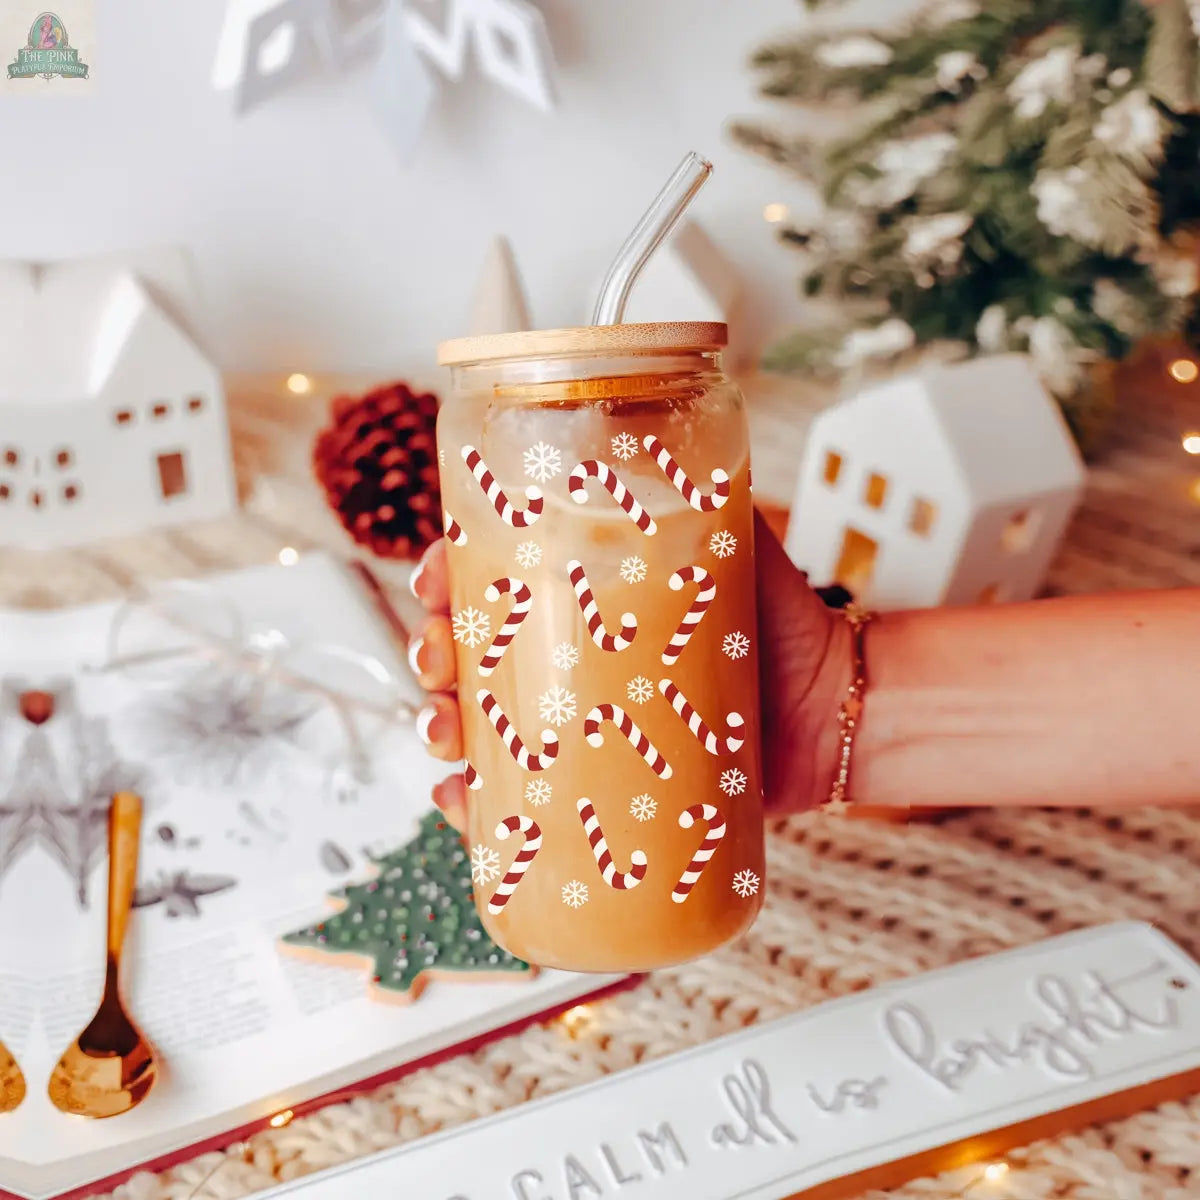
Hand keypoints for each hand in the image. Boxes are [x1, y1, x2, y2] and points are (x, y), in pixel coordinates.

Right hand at [407, 511, 846, 827]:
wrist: (834, 712)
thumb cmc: (783, 624)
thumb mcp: (731, 545)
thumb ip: (694, 493)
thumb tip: (645, 435)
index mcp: (585, 598)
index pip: (494, 578)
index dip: (444, 575)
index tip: (432, 577)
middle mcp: (574, 660)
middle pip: (471, 654)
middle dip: (431, 654)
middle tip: (439, 663)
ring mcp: (582, 725)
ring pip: (485, 727)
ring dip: (443, 729)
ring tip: (447, 736)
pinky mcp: (599, 785)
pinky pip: (526, 799)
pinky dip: (482, 807)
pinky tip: (466, 803)